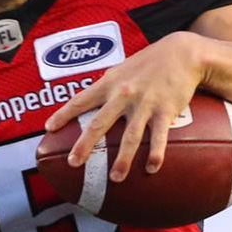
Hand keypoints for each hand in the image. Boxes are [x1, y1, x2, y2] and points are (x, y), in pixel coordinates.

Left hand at [44, 31, 203, 181]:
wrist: (182, 53)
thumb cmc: (149, 63)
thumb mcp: (122, 70)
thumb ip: (106, 87)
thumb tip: (88, 103)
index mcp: (109, 84)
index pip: (80, 100)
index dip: (63, 114)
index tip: (49, 129)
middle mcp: (123, 94)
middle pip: (100, 123)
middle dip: (85, 144)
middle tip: (73, 163)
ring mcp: (144, 103)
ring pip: (130, 136)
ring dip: (122, 159)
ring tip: (115, 178)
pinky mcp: (165, 110)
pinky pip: (159, 136)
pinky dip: (155, 154)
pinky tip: (151, 168)